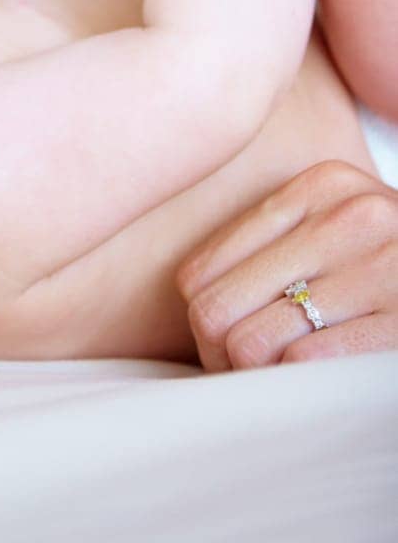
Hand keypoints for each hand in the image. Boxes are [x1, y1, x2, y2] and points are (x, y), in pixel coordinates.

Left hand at [176, 159, 397, 369]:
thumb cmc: (390, 268)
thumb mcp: (337, 230)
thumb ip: (273, 244)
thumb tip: (196, 301)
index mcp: (320, 187)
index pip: (201, 271)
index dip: (201, 325)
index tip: (223, 348)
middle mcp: (350, 216)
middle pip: (216, 310)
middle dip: (219, 358)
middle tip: (246, 375)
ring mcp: (384, 266)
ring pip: (253, 344)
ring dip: (256, 379)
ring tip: (279, 380)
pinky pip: (307, 365)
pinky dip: (298, 386)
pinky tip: (315, 384)